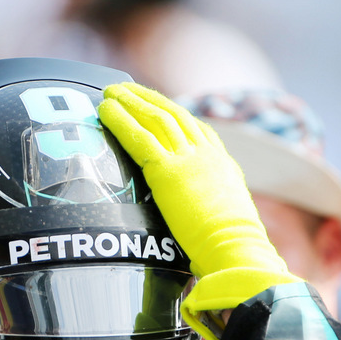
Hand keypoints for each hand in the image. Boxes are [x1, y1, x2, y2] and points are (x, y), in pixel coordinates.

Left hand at [99, 82, 298, 339]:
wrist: (236, 249)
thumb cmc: (233, 250)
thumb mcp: (227, 222)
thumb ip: (211, 214)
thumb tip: (203, 230)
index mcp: (223, 166)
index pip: (198, 130)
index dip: (176, 115)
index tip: (160, 106)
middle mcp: (207, 155)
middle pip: (174, 116)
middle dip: (149, 100)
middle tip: (127, 89)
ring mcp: (188, 159)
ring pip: (155, 119)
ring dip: (131, 102)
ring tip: (111, 91)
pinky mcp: (167, 170)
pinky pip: (138, 137)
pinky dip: (120, 120)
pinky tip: (104, 109)